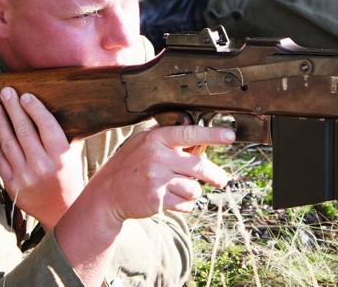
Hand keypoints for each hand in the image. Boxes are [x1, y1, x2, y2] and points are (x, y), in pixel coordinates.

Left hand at [0, 87, 83, 229]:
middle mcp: (42, 165)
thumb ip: (61, 137)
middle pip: (24, 130)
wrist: (62, 212)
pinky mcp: (13, 186)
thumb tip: (46, 112)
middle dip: (13, 108)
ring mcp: (25, 176)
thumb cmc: (69, 178)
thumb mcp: (73, 156)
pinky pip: (0, 161)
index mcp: (61, 156)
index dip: (35, 109)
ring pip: (9, 143)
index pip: (46, 126)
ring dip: (0, 123)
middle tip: (6, 92)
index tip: (25, 95)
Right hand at [82, 124, 232, 222]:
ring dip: (194, 191)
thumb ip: (169, 139)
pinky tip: (175, 199)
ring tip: (183, 189)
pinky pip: (186, 204)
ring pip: (195, 188)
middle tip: (221, 179)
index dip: (212, 134)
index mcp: (156, 139)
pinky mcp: (158, 200)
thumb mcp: (144, 143)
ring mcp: (157, 180)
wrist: (108, 193)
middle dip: (216, 175)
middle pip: (200, 166)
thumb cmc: (130, 165)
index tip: (230, 135)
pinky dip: (186, 204)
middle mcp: (157, 158)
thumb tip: (201, 140)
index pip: (189, 133)